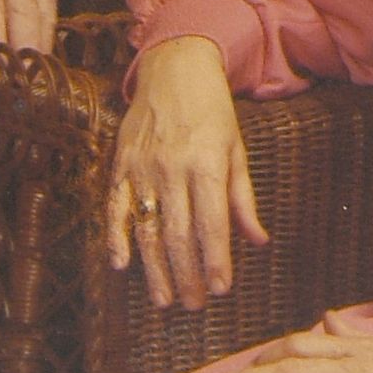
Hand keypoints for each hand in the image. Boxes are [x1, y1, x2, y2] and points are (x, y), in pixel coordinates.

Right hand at [108, 36, 267, 310]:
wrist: (174, 67)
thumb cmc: (212, 111)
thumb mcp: (236, 149)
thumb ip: (243, 199)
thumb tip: (258, 242)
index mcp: (206, 164)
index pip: (212, 223)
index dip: (216, 260)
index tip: (221, 290)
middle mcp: (172, 169)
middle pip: (178, 234)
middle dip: (187, 275)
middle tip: (195, 305)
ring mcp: (142, 167)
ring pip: (147, 228)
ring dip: (154, 269)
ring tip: (165, 301)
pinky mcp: (120, 164)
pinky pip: (115, 207)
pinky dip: (116, 237)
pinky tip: (122, 265)